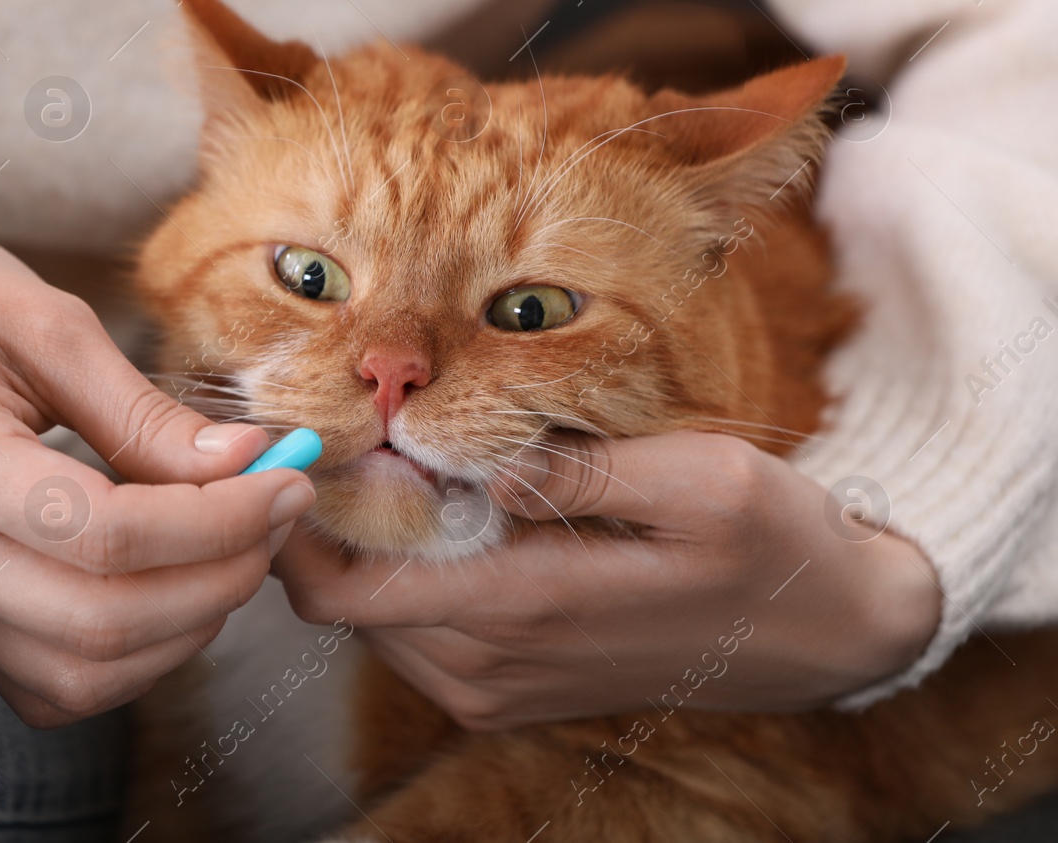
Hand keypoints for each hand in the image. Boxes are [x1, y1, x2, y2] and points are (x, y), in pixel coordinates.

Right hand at [0, 145, 315, 725]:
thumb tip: (248, 464)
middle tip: (276, 515)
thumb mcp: (42, 317)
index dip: (221, 521)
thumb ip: (142, 410)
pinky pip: (37, 678)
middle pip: (99, 623)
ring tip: (231, 550)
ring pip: (73, 675)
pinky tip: (164, 586)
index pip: (107, 535)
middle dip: (218, 578)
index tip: (287, 480)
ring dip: (178, 631)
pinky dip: (119, 657)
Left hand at [271, 431, 939, 729]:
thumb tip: (465, 454)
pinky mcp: (508, 689)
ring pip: (370, 619)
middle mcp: (489, 662)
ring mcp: (495, 685)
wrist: (826, 634)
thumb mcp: (699, 482)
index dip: (297, 520)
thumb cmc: (769, 544)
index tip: (308, 444)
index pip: (339, 589)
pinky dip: (404, 577)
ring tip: (407, 466)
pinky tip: (450, 515)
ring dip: (366, 548)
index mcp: (520, 605)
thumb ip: (576, 471)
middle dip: (326, 521)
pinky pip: (413, 635)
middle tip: (356, 434)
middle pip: (338, 601)